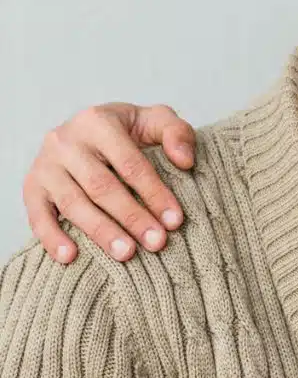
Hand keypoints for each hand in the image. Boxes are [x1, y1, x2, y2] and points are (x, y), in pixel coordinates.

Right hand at [24, 103, 195, 262]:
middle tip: (156, 243)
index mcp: (98, 121)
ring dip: (100, 232)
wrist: (86, 130)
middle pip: (101, 186)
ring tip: (126, 255)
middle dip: (132, 217)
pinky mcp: (32, 186)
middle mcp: (66, 141)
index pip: (131, 164)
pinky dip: (51, 238)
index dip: (154, 193)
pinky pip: (37, 215)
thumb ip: (177, 133)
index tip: (175, 221)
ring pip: (72, 203)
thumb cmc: (128, 131)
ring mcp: (46, 165)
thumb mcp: (156, 120)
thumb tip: (185, 161)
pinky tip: (70, 257)